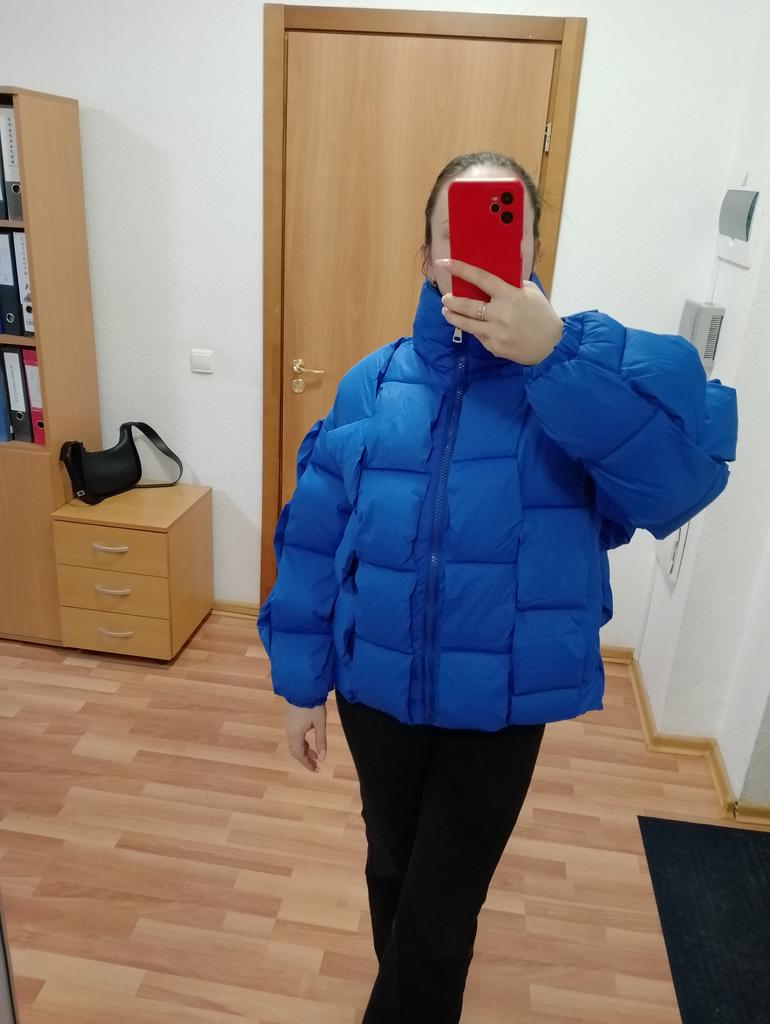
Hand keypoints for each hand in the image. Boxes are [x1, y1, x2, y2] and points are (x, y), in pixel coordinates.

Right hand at [284, 701, 326, 772]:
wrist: (303, 688)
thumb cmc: (313, 705)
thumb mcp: (320, 724)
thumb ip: (321, 741)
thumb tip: (322, 758)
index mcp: (295, 734)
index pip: (299, 754)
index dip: (307, 763)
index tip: (315, 769)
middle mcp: (289, 731)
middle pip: (294, 750)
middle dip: (305, 758)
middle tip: (316, 764)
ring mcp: (288, 724)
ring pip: (294, 743)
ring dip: (304, 750)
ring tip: (315, 753)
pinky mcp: (289, 719)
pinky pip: (294, 735)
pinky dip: (301, 742)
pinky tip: (309, 740)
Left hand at [435, 258, 562, 365]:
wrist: (551, 345)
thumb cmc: (542, 314)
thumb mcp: (531, 293)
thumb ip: (512, 285)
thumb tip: (492, 277)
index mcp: (510, 295)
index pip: (481, 278)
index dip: (460, 269)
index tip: (444, 263)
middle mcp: (500, 313)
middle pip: (467, 305)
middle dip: (452, 301)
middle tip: (446, 298)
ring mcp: (496, 332)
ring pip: (466, 324)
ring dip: (453, 317)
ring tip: (447, 311)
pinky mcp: (494, 347)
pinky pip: (479, 336)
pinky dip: (474, 330)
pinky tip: (474, 326)